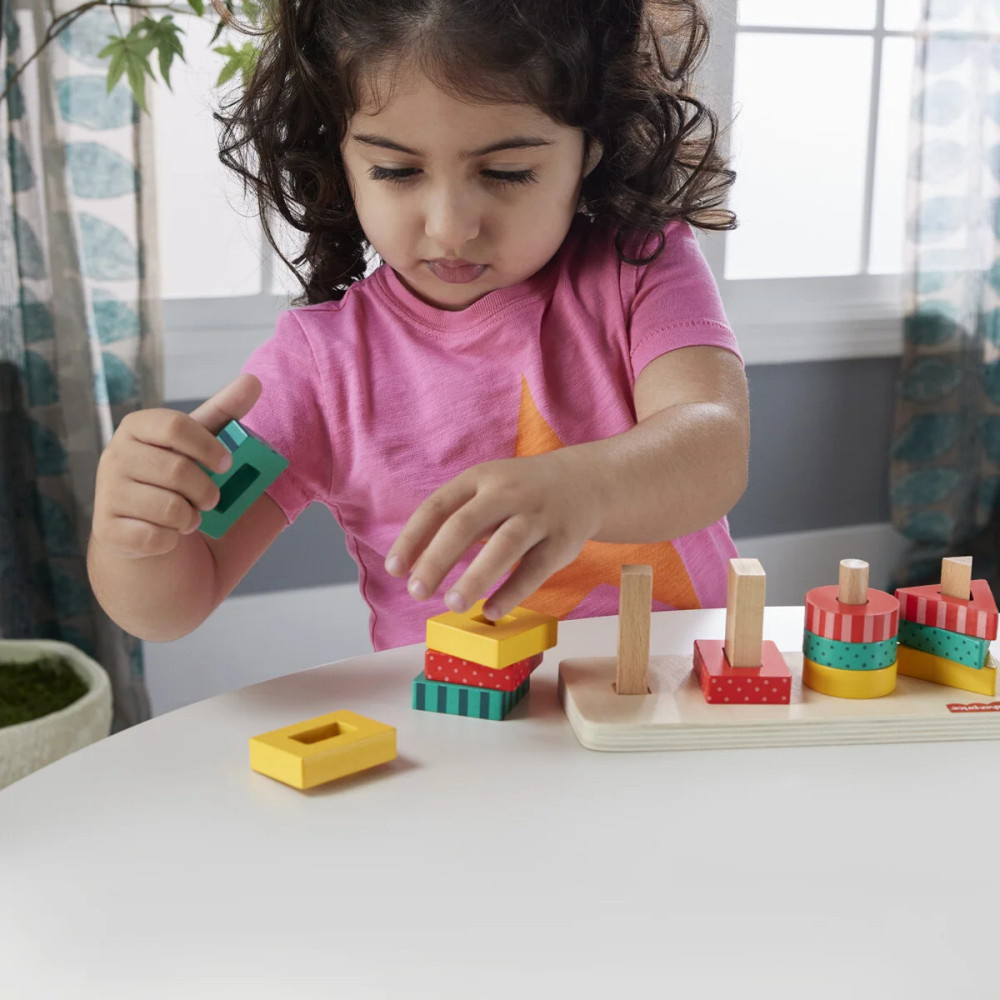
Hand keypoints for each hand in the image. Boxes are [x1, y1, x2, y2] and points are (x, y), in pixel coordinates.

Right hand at [91, 374, 261, 558]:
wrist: (142, 526)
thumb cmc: (175, 475)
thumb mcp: (200, 441)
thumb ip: (225, 411)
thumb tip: (253, 381)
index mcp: (136, 426)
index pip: (176, 426)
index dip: (208, 447)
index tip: (226, 464)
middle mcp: (114, 456)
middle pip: (178, 471)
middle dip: (206, 491)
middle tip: (210, 499)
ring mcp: (107, 493)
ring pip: (170, 508)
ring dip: (191, 517)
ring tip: (187, 516)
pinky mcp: (108, 529)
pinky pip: (157, 537)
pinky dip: (172, 539)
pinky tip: (165, 533)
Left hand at [385, 450, 605, 620]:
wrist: (584, 483)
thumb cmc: (520, 494)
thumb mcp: (486, 489)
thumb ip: (454, 518)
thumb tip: (412, 564)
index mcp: (479, 479)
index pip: (437, 506)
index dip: (413, 538)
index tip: (394, 570)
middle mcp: (507, 493)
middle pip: (466, 525)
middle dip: (437, 560)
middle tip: (417, 592)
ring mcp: (536, 516)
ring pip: (504, 546)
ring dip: (476, 577)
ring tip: (453, 604)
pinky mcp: (561, 541)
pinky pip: (535, 568)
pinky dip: (513, 592)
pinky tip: (491, 612)